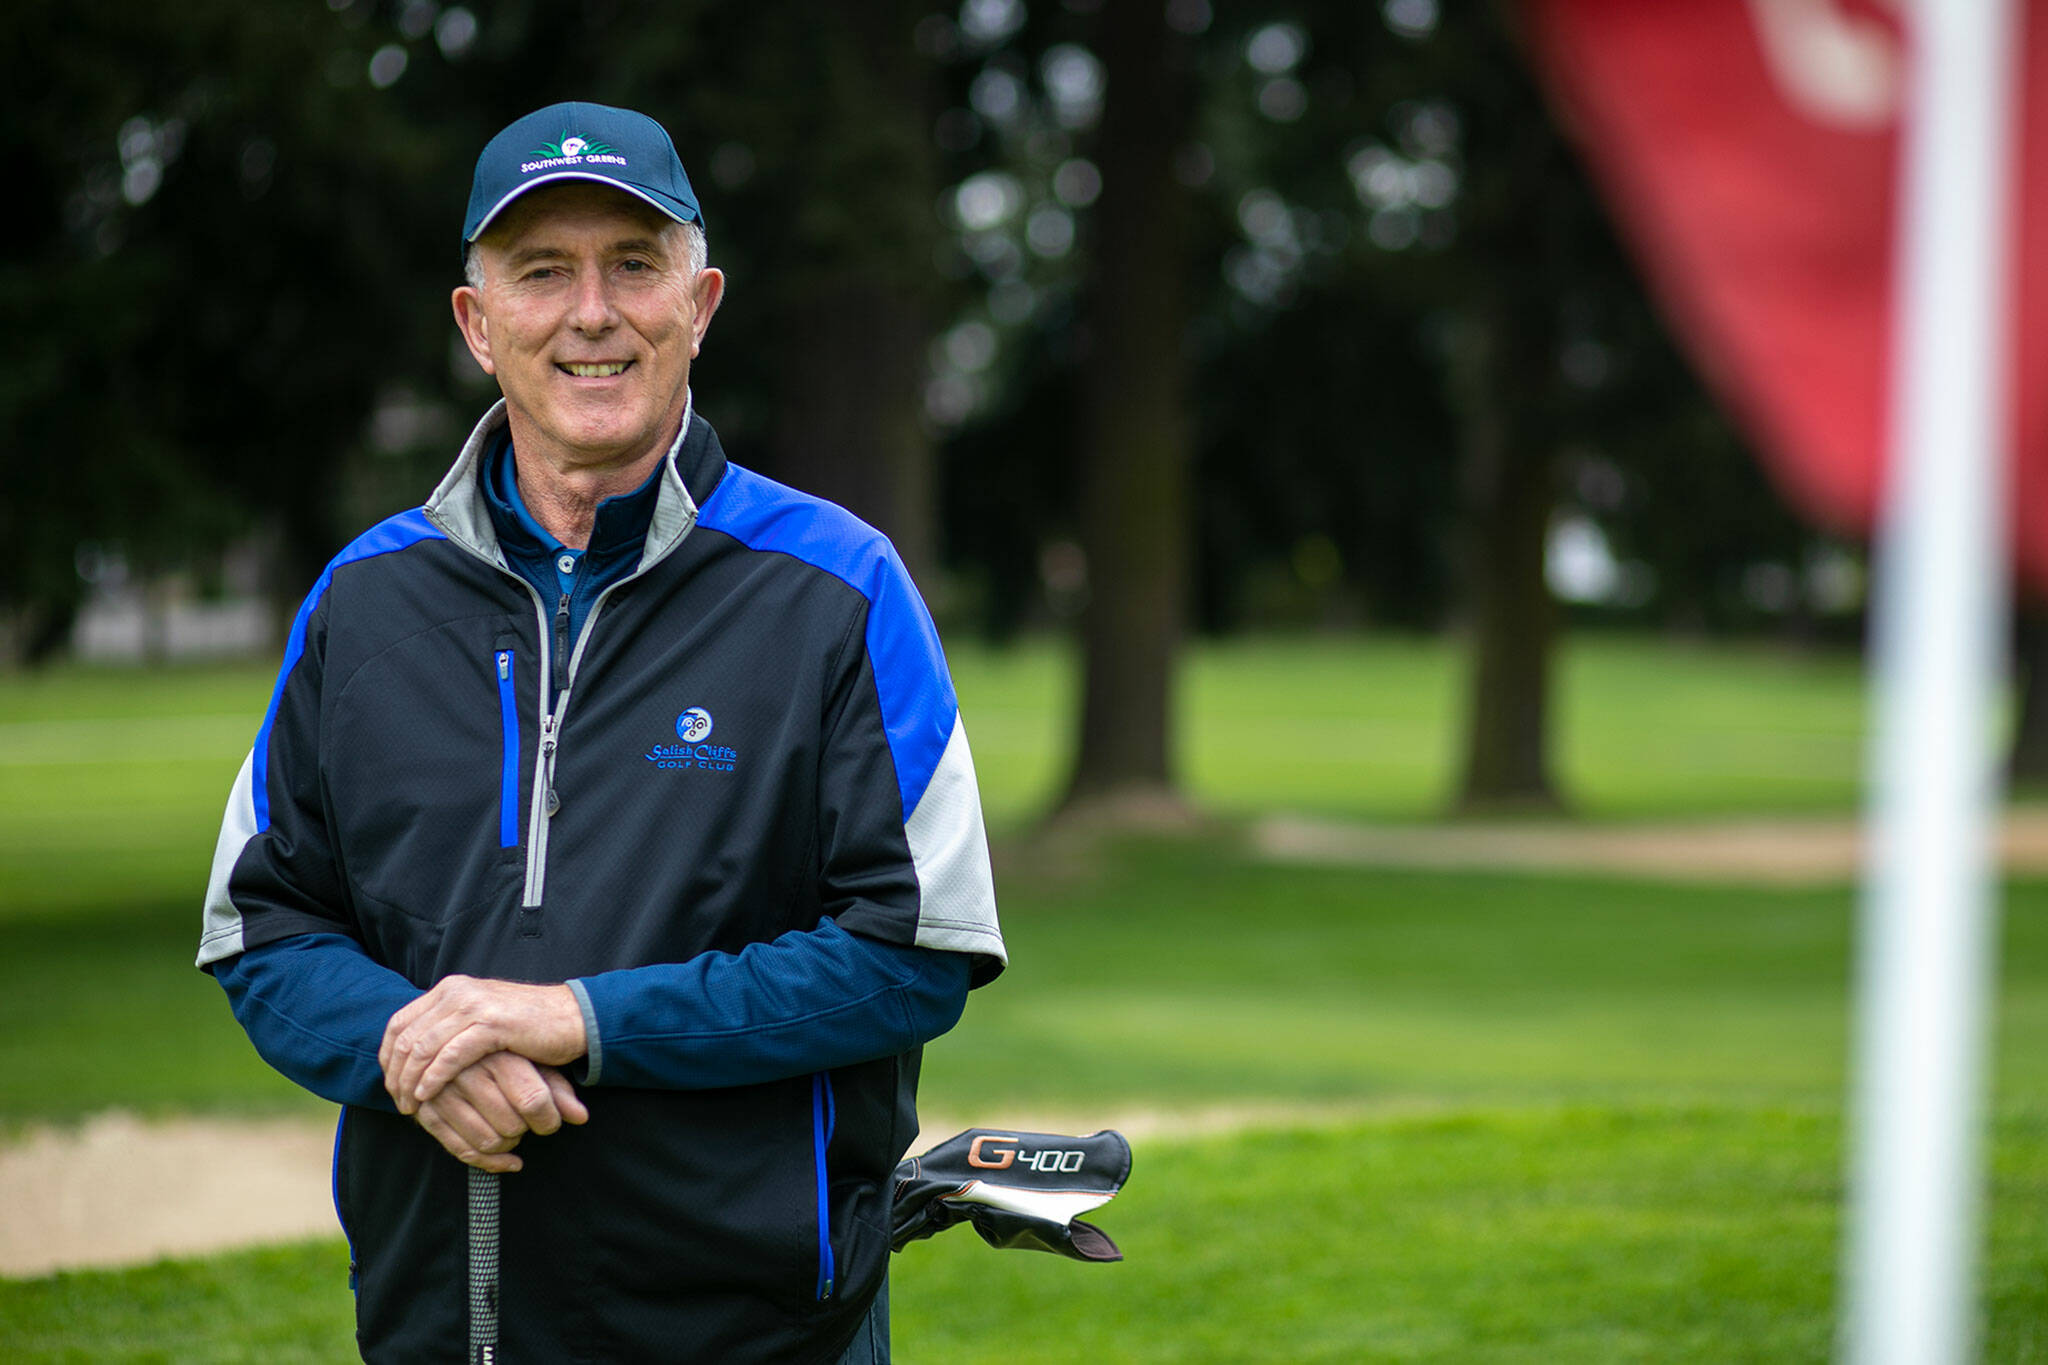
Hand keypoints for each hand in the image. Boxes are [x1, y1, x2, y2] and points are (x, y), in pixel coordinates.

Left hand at [380, 975, 585, 1113]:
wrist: (572, 1018)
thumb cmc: (526, 1026)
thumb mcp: (480, 1018)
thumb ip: (450, 1026)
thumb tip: (414, 1052)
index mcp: (450, 989)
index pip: (399, 1022)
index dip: (387, 1056)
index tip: (390, 1084)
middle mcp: (457, 992)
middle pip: (406, 1037)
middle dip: (396, 1074)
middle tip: (397, 1102)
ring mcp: (474, 1006)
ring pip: (423, 1047)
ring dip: (410, 1081)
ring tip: (410, 1105)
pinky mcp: (492, 1025)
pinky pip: (450, 1055)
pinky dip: (433, 1078)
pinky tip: (428, 1096)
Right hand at [412, 1052, 589, 1172]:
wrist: (448, 1043)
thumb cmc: (502, 1054)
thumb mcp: (531, 1062)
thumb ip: (556, 1088)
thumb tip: (581, 1117)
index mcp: (497, 1054)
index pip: (532, 1100)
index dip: (548, 1119)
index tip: (550, 1121)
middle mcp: (467, 1073)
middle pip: (511, 1125)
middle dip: (527, 1131)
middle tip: (528, 1122)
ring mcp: (442, 1095)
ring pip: (488, 1142)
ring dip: (508, 1145)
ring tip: (513, 1130)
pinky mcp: (426, 1114)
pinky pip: (463, 1152)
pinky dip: (491, 1163)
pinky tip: (509, 1160)